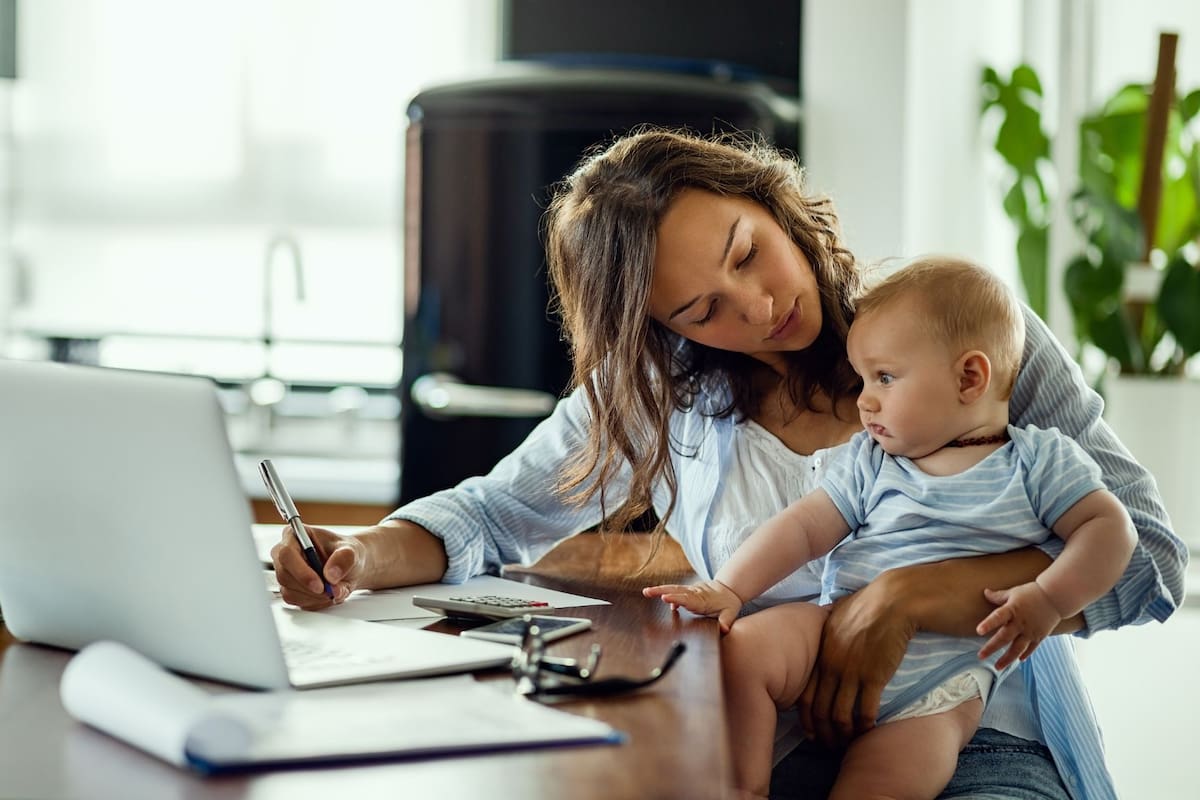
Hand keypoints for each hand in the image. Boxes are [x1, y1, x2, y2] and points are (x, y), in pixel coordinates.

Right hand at [271, 525, 366, 609]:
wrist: (350, 567)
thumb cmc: (346, 553)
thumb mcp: (352, 551)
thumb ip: (344, 558)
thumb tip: (331, 575)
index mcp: (294, 535)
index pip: (286, 554)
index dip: (301, 571)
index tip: (319, 584)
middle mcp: (284, 554)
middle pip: (284, 575)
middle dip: (309, 588)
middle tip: (330, 592)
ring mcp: (285, 573)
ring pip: (290, 591)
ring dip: (315, 596)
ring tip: (334, 589)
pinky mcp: (289, 589)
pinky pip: (296, 601)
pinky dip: (315, 602)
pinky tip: (327, 594)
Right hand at [642, 580, 742, 632]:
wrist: (730, 588)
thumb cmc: (729, 603)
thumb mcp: (731, 613)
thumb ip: (726, 621)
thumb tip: (724, 629)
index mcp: (702, 600)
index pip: (687, 600)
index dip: (676, 599)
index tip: (665, 597)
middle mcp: (694, 594)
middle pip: (675, 591)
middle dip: (660, 591)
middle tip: (647, 592)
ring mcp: (690, 591)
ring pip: (674, 589)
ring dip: (659, 589)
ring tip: (646, 591)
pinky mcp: (688, 591)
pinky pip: (676, 591)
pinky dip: (667, 593)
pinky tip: (660, 596)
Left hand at [797, 576, 914, 748]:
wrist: (892, 601)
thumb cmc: (868, 604)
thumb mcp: (837, 617)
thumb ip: (829, 633)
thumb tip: (825, 637)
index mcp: (821, 653)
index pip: (806, 695)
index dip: (807, 718)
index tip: (811, 731)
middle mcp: (832, 666)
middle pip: (820, 710)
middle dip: (823, 733)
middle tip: (829, 745)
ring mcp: (851, 672)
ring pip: (840, 715)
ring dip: (843, 734)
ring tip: (847, 743)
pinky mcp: (874, 677)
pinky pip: (865, 710)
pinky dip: (864, 726)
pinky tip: (868, 731)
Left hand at [976, 582, 1061, 668]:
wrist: (1056, 597)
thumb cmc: (1032, 593)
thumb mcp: (1014, 592)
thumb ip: (998, 596)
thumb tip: (985, 592)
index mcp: (1012, 609)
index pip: (998, 617)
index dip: (988, 624)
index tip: (978, 631)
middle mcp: (1021, 622)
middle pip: (1005, 637)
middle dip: (992, 647)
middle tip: (980, 656)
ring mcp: (1031, 631)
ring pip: (1017, 648)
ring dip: (1007, 658)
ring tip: (997, 666)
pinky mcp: (1040, 636)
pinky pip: (1031, 648)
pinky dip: (1024, 654)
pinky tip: (1018, 660)